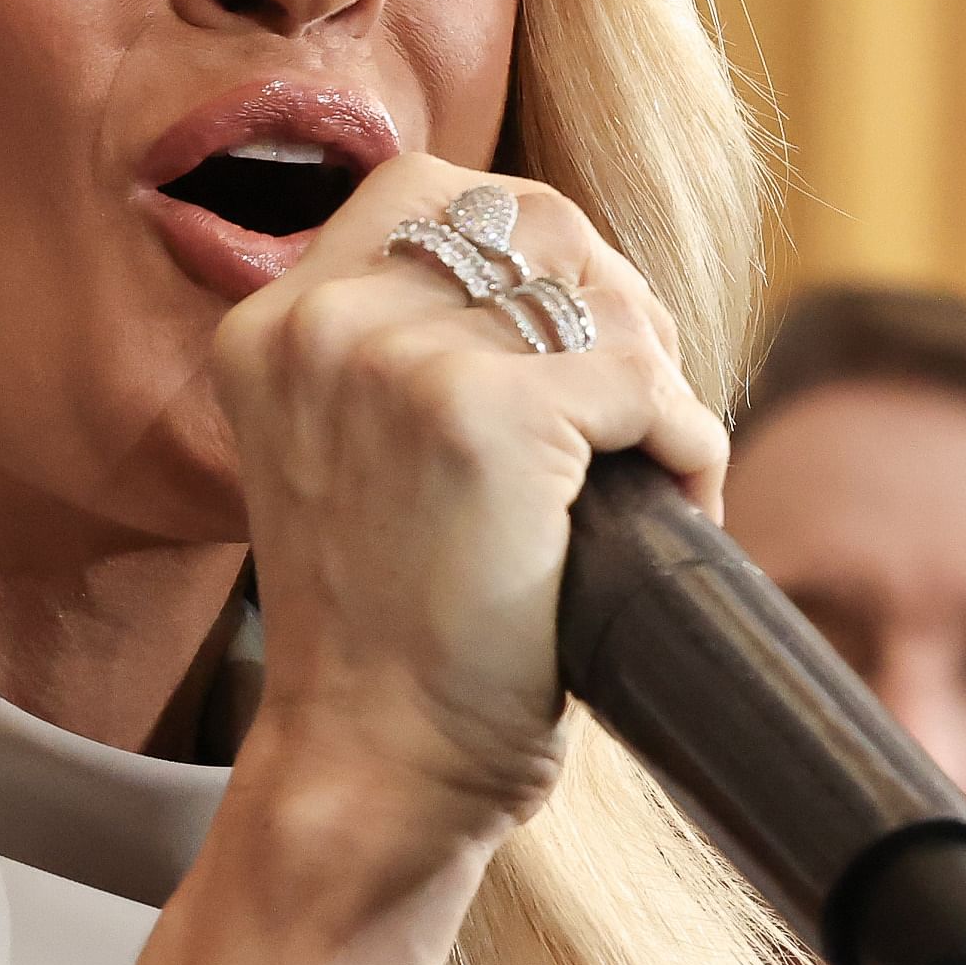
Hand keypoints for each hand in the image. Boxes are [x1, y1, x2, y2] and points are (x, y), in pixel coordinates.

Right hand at [202, 157, 717, 890]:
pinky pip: (648, 383)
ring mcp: (397, 363)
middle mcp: (320, 323)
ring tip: (657, 464)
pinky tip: (682, 502)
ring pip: (601, 295)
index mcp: (274, 325)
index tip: (578, 343)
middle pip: (534, 218)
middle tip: (640, 413)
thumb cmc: (391, 645)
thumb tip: (580, 284)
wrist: (372, 773)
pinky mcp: (487, 420)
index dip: (539, 248)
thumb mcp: (357, 462)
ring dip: (660, 375)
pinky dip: (691, 443)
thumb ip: (411, 359)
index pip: (433, 191)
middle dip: (617, 301)